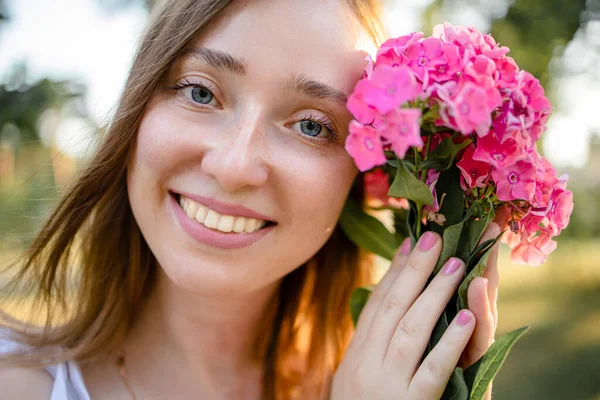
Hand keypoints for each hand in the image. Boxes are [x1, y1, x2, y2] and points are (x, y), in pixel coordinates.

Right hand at [329, 211, 507, 399]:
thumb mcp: (353, 380)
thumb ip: (366, 347)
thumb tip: (380, 309)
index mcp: (354, 356)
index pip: (377, 305)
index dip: (395, 272)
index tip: (411, 243)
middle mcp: (365, 365)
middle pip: (393, 308)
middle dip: (415, 271)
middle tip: (435, 238)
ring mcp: (386, 385)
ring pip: (411, 330)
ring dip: (434, 295)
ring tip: (456, 265)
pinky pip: (432, 370)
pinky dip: (449, 342)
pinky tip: (467, 318)